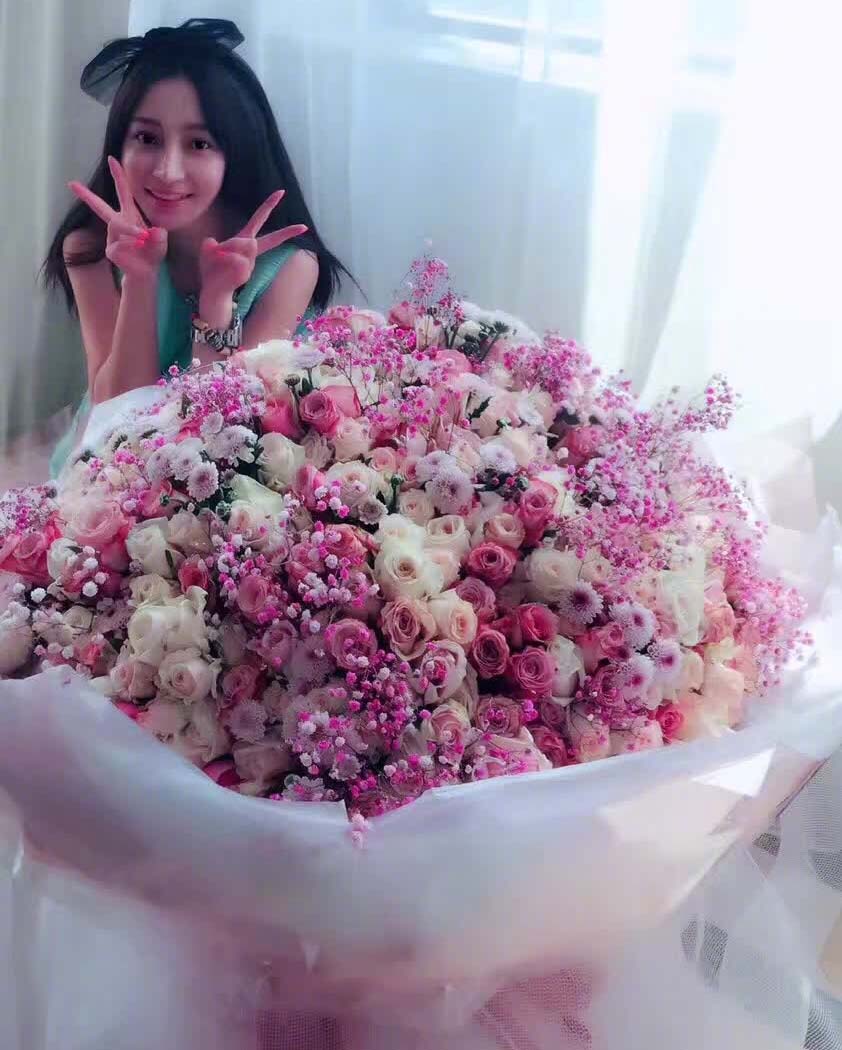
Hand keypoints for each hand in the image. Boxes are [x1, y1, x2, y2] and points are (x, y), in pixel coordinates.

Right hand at [69, 156, 166, 279]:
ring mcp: (112, 237)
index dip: (118, 176)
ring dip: (131, 230)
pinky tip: (135, 253)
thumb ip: (160, 237)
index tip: (112, 159)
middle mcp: (118, 223)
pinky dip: (130, 248)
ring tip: (143, 239)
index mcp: (130, 215)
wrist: (146, 272)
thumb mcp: (160, 243)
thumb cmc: (152, 253)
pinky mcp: (110, 250)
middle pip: (100, 207)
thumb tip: (153, 233)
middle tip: (71, 183)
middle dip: (86, 196)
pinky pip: (119, 244)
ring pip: (117, 224)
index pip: (123, 192)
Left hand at [198, 190, 307, 297]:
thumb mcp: (208, 251)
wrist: (213, 292)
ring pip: (242, 247)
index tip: (281, 193)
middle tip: (304, 227)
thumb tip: (227, 250)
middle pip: (269, 239)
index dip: (269, 206)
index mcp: (243, 239)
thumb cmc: (211, 270)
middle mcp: (250, 250)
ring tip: (219, 259)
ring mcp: (250, 262)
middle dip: (286, 233)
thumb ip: (214, 245)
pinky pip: (236, 261)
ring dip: (226, 251)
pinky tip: (223, 270)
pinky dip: (225, 262)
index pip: (258, 219)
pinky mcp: (247, 272)